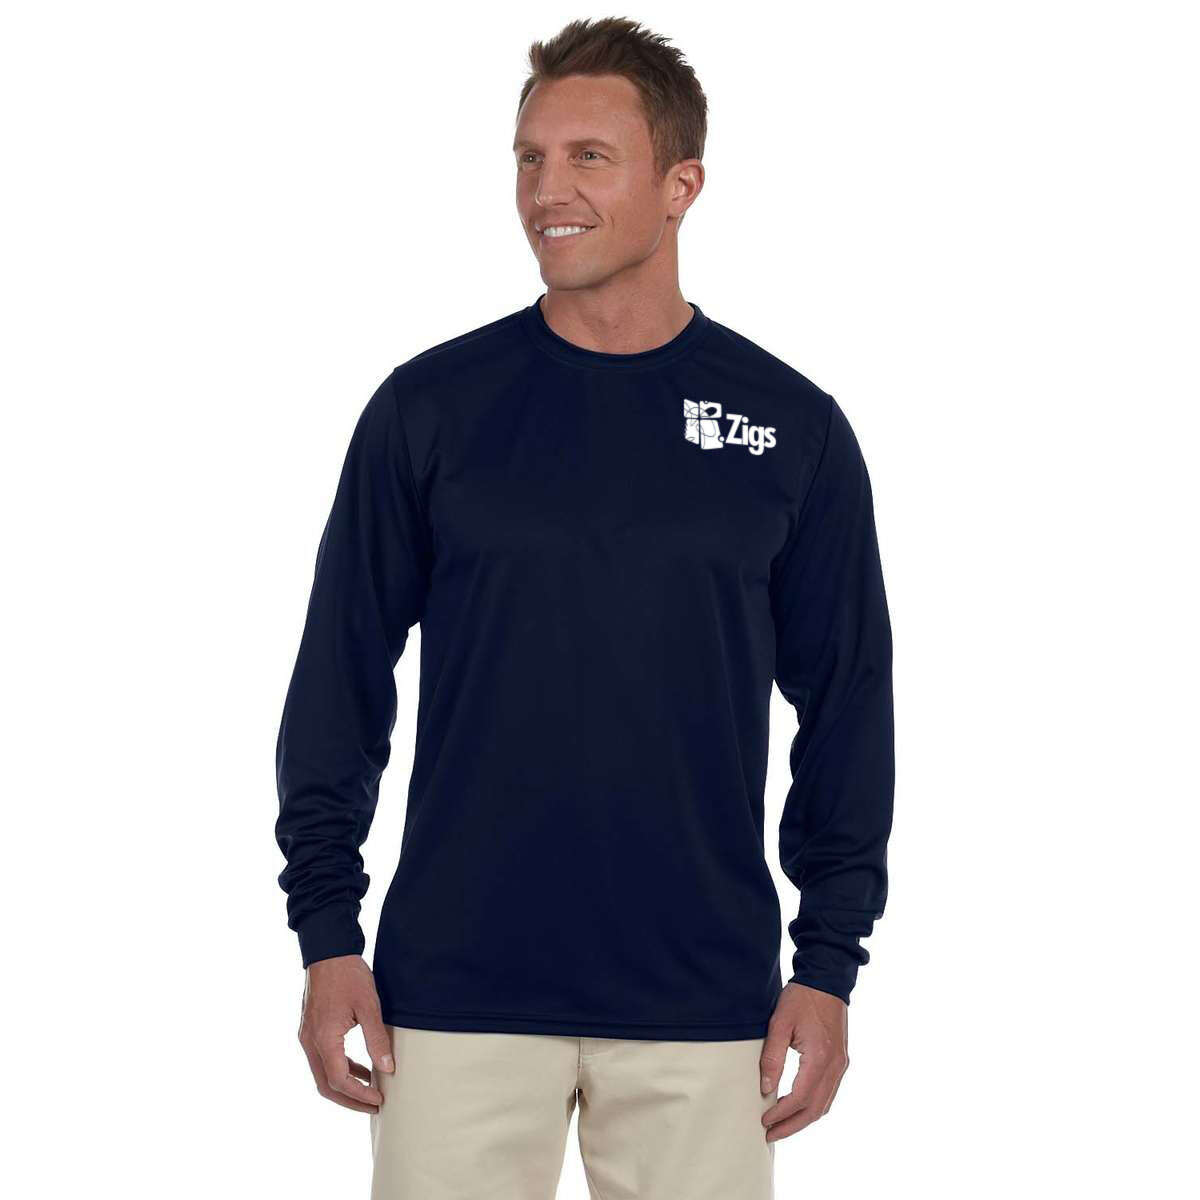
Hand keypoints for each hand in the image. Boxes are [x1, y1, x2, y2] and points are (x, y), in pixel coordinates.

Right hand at [297, 954, 394, 1112]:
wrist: (327, 950)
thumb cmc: (348, 975)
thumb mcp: (368, 1005)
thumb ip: (377, 1038)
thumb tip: (389, 1068)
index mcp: (323, 1038)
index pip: (339, 1080)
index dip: (360, 1095)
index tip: (379, 1099)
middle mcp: (309, 1042)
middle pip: (326, 1085)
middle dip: (349, 1100)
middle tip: (373, 1107)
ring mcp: (307, 1036)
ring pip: (322, 1074)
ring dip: (344, 1086)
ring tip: (369, 1090)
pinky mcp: (310, 1029)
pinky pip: (322, 1059)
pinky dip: (339, 1068)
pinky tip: (360, 1067)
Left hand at [758, 982, 848, 1140]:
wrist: (827, 980)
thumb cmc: (802, 998)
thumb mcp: (780, 1023)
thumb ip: (772, 1057)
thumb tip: (765, 1088)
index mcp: (820, 1058)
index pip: (800, 1098)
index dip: (782, 1113)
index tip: (764, 1120)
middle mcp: (835, 1066)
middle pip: (815, 1109)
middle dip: (792, 1125)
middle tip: (770, 1134)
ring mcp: (841, 1065)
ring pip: (824, 1104)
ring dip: (803, 1119)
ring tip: (782, 1126)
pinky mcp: (840, 1061)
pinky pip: (829, 1093)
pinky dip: (813, 1106)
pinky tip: (798, 1108)